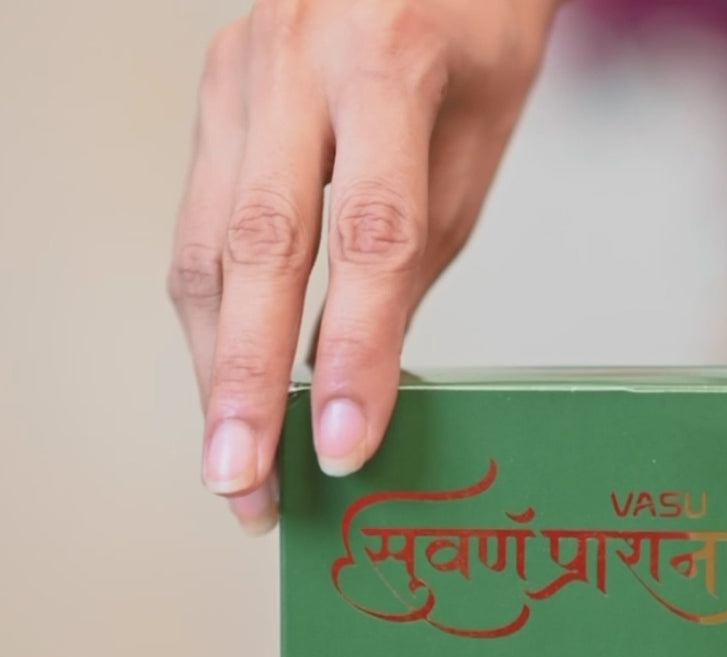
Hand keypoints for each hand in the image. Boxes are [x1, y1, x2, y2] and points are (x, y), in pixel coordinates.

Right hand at [169, 0, 561, 532]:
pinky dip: (215, 318)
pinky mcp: (212, 96)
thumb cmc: (473, 35)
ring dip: (217, 370)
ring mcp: (237, 73)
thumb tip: (353, 371)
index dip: (356, 353)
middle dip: (247, 384)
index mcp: (389, 62)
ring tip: (236, 464)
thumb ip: (407, 254)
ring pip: (207, 247)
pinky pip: (201, 225)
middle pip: (257, 248)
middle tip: (247, 488)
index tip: (345, 449)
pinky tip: (229, 384)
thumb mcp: (471, 144)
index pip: (370, 235)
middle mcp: (295, 59)